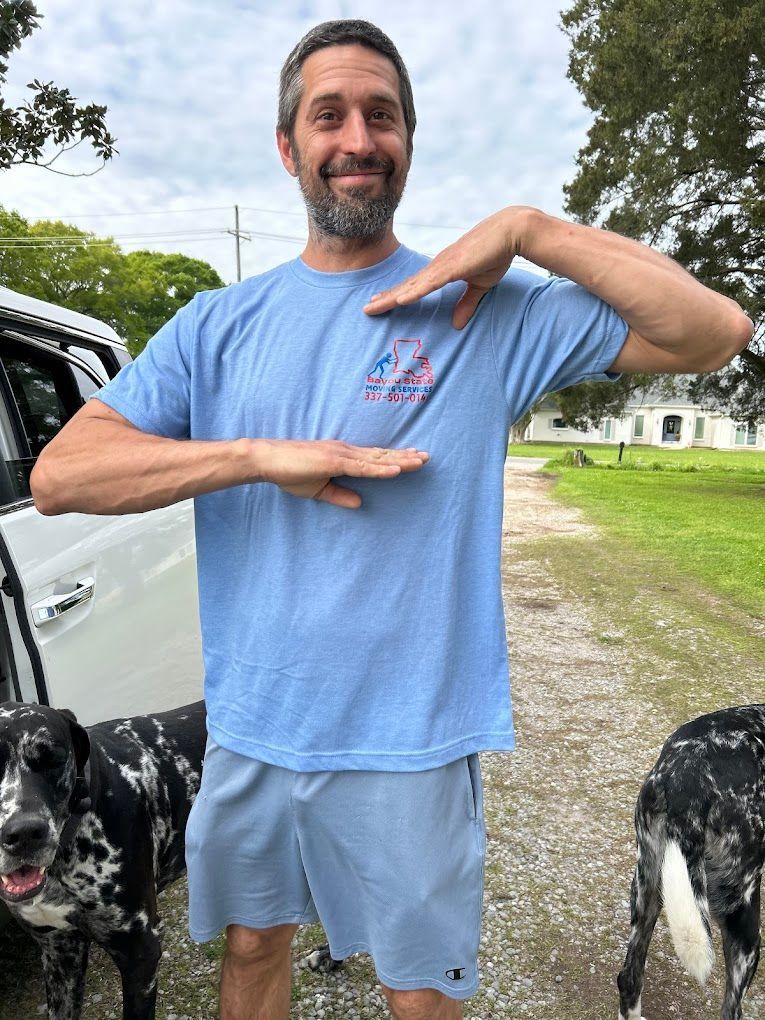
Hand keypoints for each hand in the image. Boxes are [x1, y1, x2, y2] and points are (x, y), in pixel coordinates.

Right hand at [254, 439, 428, 508]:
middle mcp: (346, 451)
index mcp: (343, 456)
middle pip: (381, 455)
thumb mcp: (319, 489)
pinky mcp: (334, 460)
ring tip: (420, 461)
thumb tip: (360, 502)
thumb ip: (340, 495)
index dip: (394, 458)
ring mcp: (341, 454)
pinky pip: (363, 467)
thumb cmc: (289, 472)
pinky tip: (397, 470)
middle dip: (405, 456)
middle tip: (427, 457)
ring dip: (400, 460)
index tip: (413, 458)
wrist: (267, 460)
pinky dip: (381, 468)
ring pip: (377, 459)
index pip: (374, 458)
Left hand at [363, 207, 531, 328]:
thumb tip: (456, 325)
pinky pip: (430, 283)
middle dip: (386, 297)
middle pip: (407, 285)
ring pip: (412, 286)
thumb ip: (467, 303)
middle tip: (367, 308)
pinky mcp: (454, 267)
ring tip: (373, 306)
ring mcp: (444, 265)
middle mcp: (438, 266)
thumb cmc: (496, 253)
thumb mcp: (480, 285)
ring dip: (392, 297)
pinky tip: (399, 299)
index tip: (381, 302)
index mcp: (443, 269)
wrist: (511, 231)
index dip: (397, 294)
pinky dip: (414, 292)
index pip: (415, 285)